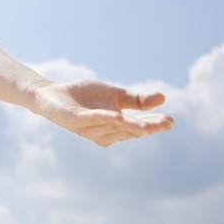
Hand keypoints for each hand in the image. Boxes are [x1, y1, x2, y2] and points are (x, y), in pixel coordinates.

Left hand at [32, 79, 173, 146]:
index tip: (170, 120)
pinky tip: (117, 116)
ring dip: (129, 125)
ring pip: (112, 127)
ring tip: (145, 122)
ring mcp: (88, 127)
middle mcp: (104, 131)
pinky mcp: (73, 120)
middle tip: (165, 123)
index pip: (138, 127)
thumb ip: (137, 100)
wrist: (53, 92)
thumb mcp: (115, 95)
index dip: (154, 125)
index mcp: (116, 126)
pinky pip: (90, 121)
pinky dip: (103, 119)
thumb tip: (163, 98)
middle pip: (129, 130)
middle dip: (147, 127)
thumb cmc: (85, 96)